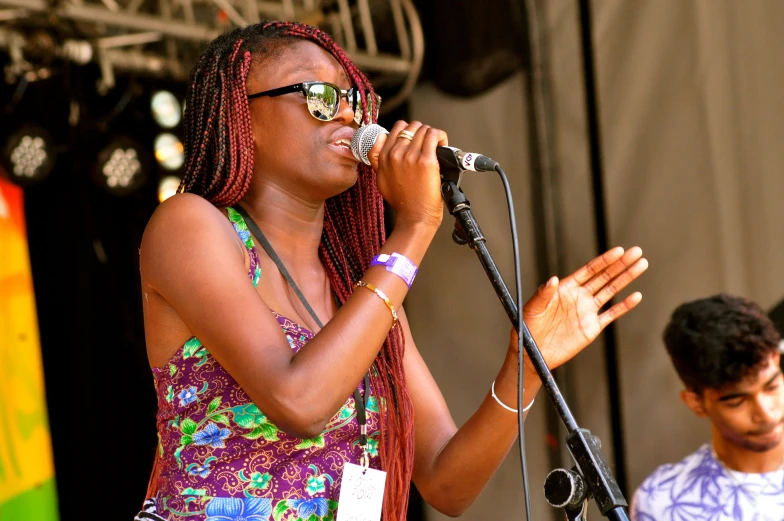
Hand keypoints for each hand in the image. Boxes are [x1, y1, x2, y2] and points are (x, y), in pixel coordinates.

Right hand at [367, 120, 447, 228]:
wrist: (414, 216)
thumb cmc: (402, 201)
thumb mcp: (381, 178)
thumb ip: (377, 157)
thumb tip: (381, 137)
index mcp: (383, 157)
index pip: (397, 128)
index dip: (410, 132)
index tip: (416, 141)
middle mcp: (395, 154)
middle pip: (412, 126)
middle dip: (422, 132)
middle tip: (428, 144)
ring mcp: (410, 156)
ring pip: (424, 129)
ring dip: (433, 135)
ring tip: (437, 146)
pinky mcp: (426, 160)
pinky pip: (434, 135)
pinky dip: (441, 137)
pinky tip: (442, 146)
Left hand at [517, 247, 647, 371]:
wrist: (532, 353)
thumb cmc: (527, 327)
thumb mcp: (532, 308)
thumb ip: (543, 294)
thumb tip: (552, 279)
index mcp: (565, 288)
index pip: (589, 270)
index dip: (604, 260)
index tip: (619, 250)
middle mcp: (579, 296)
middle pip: (605, 276)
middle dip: (621, 264)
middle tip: (637, 251)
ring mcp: (587, 311)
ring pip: (611, 291)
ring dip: (626, 278)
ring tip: (641, 265)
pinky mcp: (591, 327)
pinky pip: (611, 315)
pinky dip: (624, 306)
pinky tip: (636, 296)